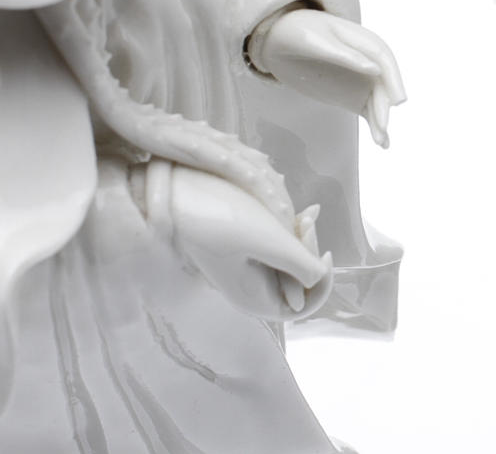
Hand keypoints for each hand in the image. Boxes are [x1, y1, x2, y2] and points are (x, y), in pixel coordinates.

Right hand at [167, 165, 333, 320]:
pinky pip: (276, 245)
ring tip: (306, 213)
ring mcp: (244, 266)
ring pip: (289, 259)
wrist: (170, 191)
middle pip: (299, 279)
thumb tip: (319, 278)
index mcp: (254, 298)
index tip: (325, 253)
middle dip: (311, 251)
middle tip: (308, 219)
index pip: (304, 305)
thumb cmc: (219, 216)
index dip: (323, 283)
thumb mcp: (267, 240)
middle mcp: (250, 287)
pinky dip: (290, 229)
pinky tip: (298, 211)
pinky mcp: (240, 245)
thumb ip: (300, 264)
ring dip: (302, 237)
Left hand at [250, 8, 405, 146]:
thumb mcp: (318, 42)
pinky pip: (368, 110)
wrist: (278, 41)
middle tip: (383, 125)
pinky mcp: (351, 95)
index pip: (384, 60)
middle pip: (382, 84)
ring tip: (381, 141)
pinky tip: (382, 142)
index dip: (393, 79)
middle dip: (383, 105)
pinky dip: (374, 125)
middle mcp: (367, 62)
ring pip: (377, 101)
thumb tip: (375, 71)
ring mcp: (359, 80)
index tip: (397, 100)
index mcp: (362, 41)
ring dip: (380, 120)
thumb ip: (346, 56)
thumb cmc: (299, 33)